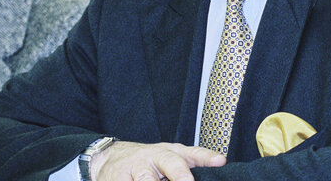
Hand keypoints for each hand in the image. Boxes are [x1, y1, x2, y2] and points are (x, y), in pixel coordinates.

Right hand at [91, 141, 225, 180]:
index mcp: (172, 153)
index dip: (207, 157)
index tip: (219, 161)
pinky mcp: (119, 178)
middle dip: (180, 174)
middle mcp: (156, 157)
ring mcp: (137, 168)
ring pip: (146, 178)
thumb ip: (193, 163)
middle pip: (171, 162)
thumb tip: (218, 166)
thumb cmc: (149, 162)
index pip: (194, 153)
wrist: (111, 158)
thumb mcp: (170, 159)